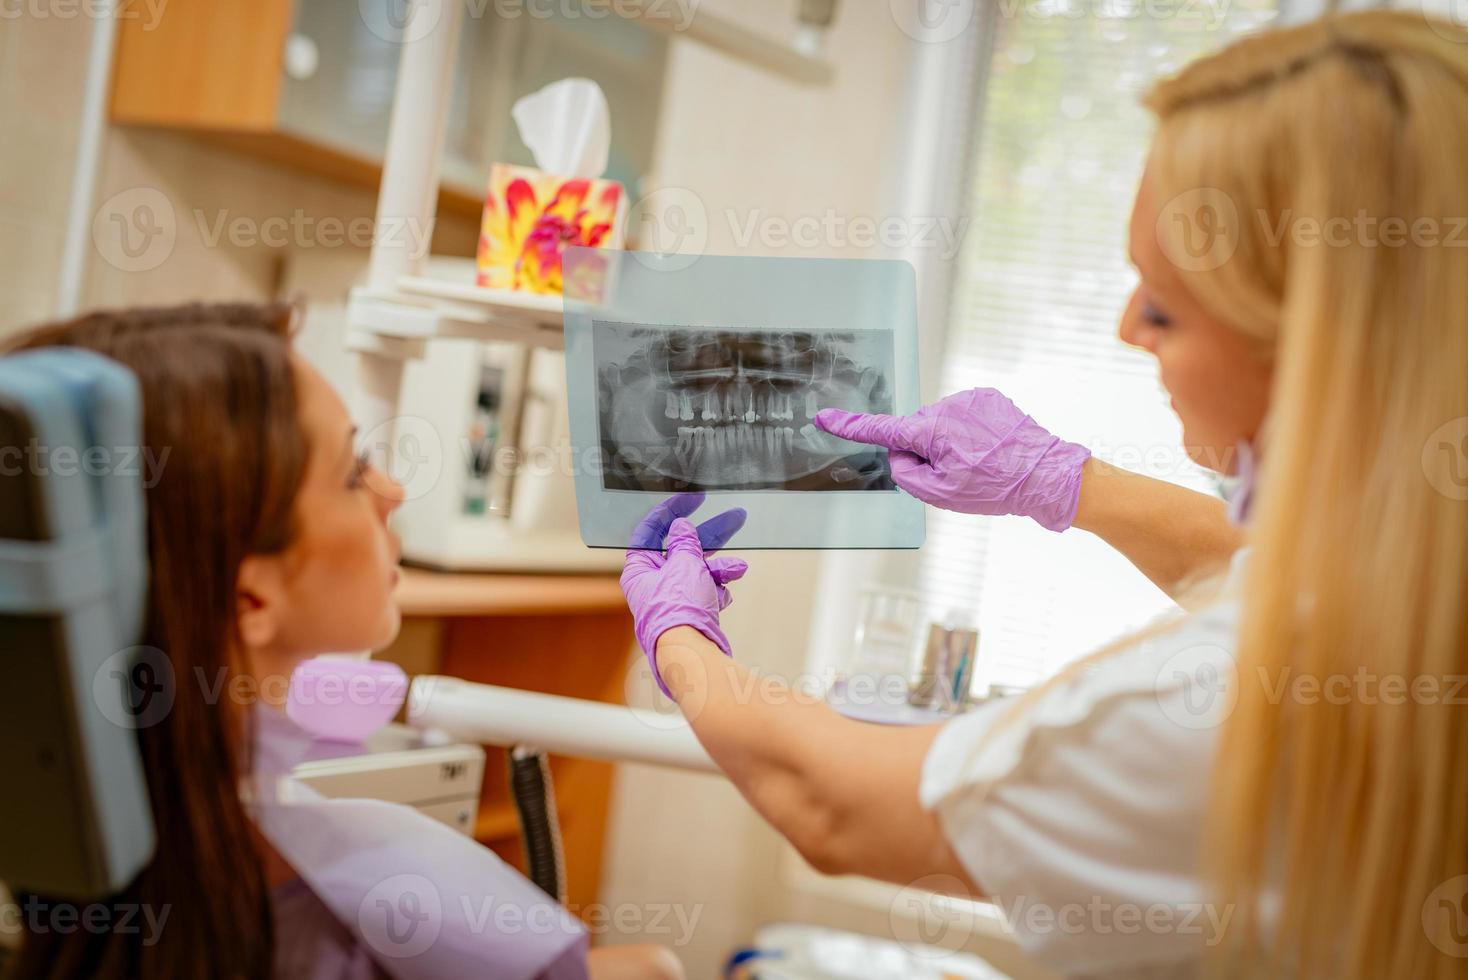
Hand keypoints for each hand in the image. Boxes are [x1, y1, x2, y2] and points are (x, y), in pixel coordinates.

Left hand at [622, 496, 748, 697]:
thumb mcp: (684, 564)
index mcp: (640, 569)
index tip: (693, 499)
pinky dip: (717, 590)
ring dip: (721, 567)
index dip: (672, 511)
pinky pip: (706, 592)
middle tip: (735, 517)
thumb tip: (681, 528)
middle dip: (711, 536)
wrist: (692, 655)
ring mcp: (672, 600)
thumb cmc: (678, 610)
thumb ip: (685, 542)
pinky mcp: (690, 614)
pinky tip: (723, 596)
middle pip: (683, 549)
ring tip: (739, 568)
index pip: (651, 531)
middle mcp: (653, 584)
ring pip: (700, 572)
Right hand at [815, 388, 1090, 530]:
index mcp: (931, 431)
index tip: (825, 417)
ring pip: (940, 425)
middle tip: (956, 474)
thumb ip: (907, 475)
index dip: (850, 426)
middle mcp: (946, 408)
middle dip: (925, 451)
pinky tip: (988, 450)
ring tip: (979, 464)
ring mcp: (969, 399)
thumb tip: (900, 456)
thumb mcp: (940, 495)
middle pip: (916, 432)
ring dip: (949, 442)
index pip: (882, 430)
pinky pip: (962, 417)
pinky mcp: (987, 398)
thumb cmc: (995, 489)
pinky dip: (967, 433)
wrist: (1046, 475)